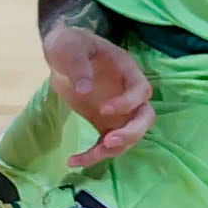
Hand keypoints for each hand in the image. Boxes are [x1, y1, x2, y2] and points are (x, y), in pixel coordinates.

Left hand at [45, 25, 151, 167]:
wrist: (62, 56)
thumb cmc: (69, 45)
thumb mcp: (68, 46)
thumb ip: (77, 64)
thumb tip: (84, 89)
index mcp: (127, 71)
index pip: (142, 90)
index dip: (127, 103)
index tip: (103, 109)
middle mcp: (129, 93)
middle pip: (145, 118)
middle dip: (130, 134)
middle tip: (108, 142)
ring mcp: (120, 111)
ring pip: (130, 136)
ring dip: (113, 150)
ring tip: (88, 157)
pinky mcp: (105, 123)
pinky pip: (107, 144)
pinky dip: (94, 155)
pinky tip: (74, 161)